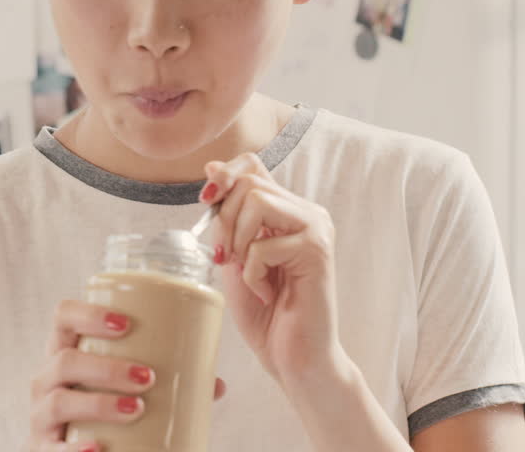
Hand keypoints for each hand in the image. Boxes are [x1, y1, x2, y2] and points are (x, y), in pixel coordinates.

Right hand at [26, 300, 226, 451]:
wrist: (74, 451)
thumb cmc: (103, 409)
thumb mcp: (124, 388)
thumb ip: (166, 383)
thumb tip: (216, 385)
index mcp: (65, 352)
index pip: (63, 317)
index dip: (89, 314)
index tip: (126, 323)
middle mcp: (46, 380)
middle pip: (64, 361)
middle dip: (107, 367)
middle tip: (148, 377)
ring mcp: (40, 415)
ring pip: (59, 401)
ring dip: (99, 404)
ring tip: (136, 408)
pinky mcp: (42, 448)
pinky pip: (52, 449)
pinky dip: (74, 451)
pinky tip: (97, 450)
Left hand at [202, 152, 343, 387]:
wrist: (295, 358)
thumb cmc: (265, 312)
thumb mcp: (235, 256)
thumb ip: (228, 217)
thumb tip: (212, 167)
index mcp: (287, 210)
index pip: (252, 164)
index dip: (224, 176)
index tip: (207, 201)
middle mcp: (307, 213)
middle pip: (249, 182)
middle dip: (224, 220)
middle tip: (228, 258)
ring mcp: (316, 229)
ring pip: (257, 202)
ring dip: (239, 243)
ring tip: (250, 274)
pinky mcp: (317, 250)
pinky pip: (263, 245)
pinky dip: (253, 274)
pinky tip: (267, 294)